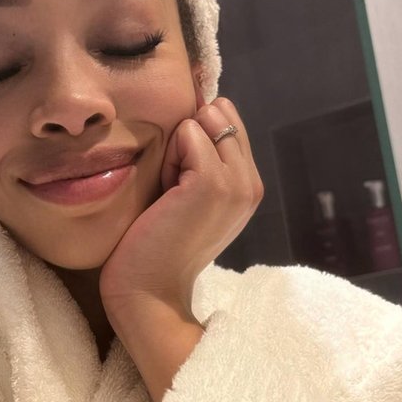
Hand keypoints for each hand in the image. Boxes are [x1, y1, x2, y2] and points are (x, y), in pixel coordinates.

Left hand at [99, 96, 263, 324]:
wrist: (149, 292)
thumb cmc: (155, 244)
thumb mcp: (188, 196)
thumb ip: (203, 159)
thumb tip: (196, 109)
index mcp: (249, 187)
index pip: (228, 122)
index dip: (195, 142)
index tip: (180, 186)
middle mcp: (252, 183)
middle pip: (218, 115)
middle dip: (187, 140)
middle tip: (172, 189)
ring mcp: (237, 183)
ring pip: (203, 122)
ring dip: (176, 149)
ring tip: (169, 193)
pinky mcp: (213, 183)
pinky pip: (187, 134)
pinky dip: (168, 158)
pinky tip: (164, 194)